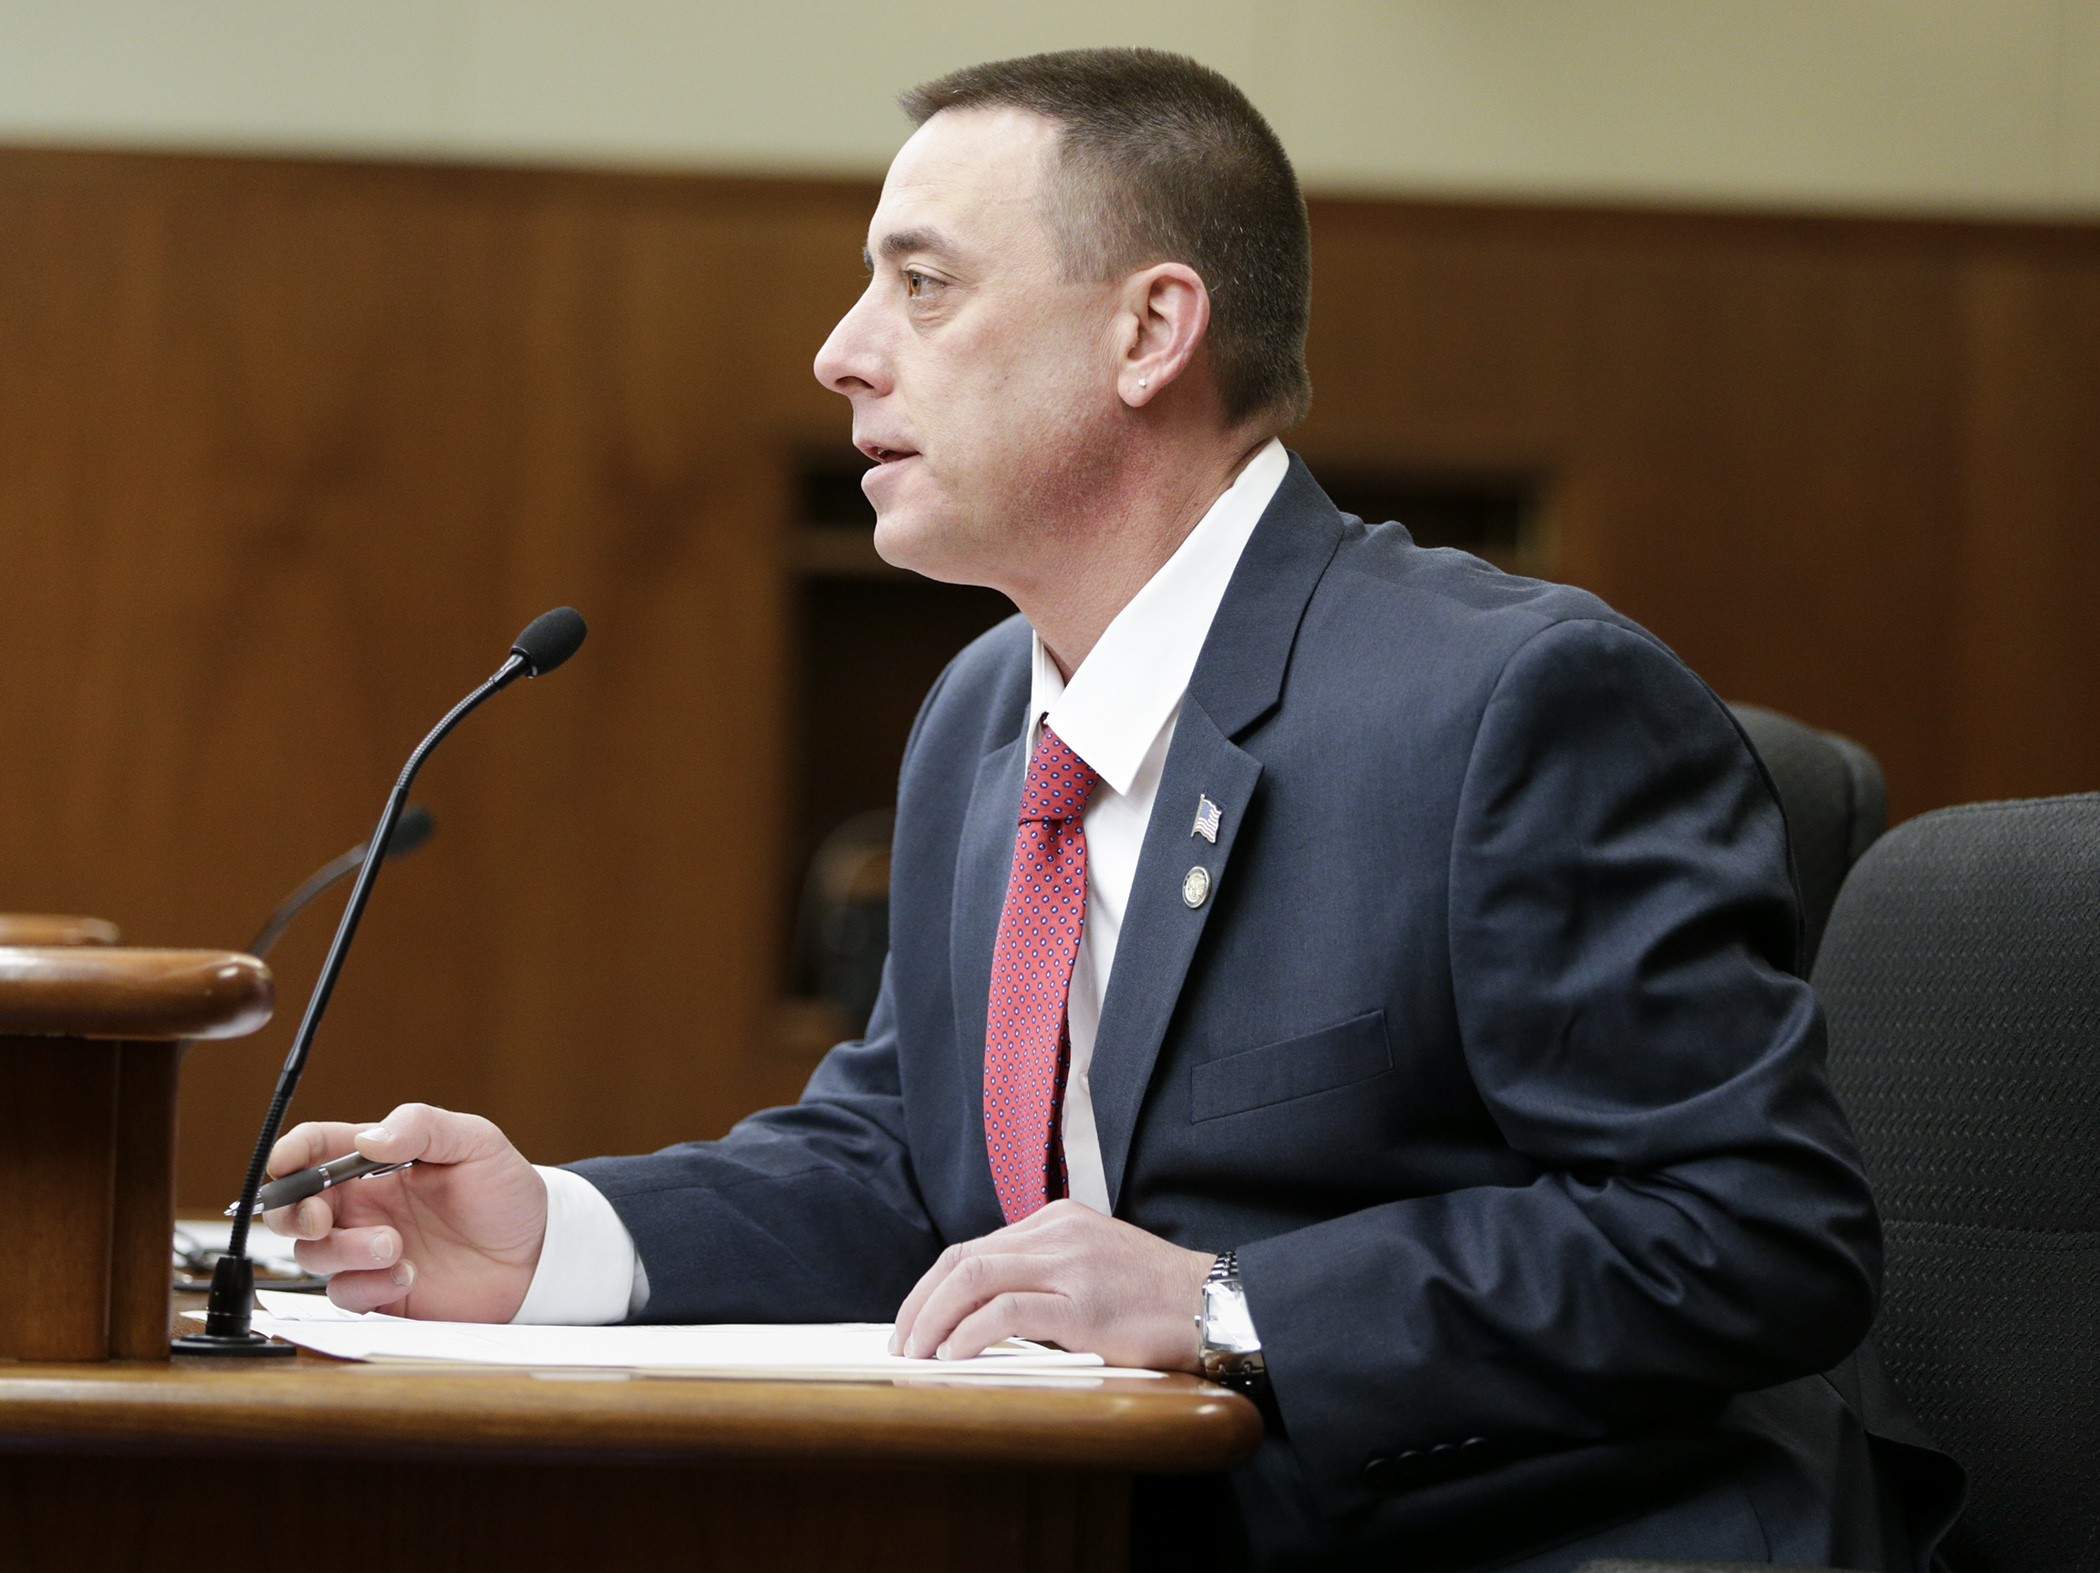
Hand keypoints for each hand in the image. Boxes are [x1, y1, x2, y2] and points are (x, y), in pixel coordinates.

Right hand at [263, 1102, 545, 1320]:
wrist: (538, 1254)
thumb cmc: (506, 1193)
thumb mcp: (477, 1143)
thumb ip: (424, 1127)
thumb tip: (369, 1138)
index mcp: (376, 1162)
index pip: (316, 1149)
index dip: (290, 1154)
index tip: (286, 1164)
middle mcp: (364, 1206)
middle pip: (293, 1208)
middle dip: (291, 1212)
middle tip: (320, 1217)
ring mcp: (368, 1249)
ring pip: (313, 1253)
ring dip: (343, 1250)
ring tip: (393, 1246)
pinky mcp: (380, 1291)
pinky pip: (344, 1293)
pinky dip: (366, 1286)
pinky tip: (409, 1276)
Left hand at [889, 1199, 1214, 1370]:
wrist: (1214, 1303)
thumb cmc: (1156, 1297)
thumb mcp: (1094, 1265)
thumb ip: (1047, 1273)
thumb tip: (988, 1310)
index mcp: (1056, 1220)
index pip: (973, 1246)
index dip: (932, 1286)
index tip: (914, 1320)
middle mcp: (1057, 1232)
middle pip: (962, 1258)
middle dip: (920, 1302)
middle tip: (902, 1343)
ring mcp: (1069, 1264)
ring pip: (973, 1277)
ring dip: (933, 1319)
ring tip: (916, 1353)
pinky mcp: (1082, 1302)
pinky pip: (1006, 1311)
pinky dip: (968, 1333)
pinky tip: (952, 1356)